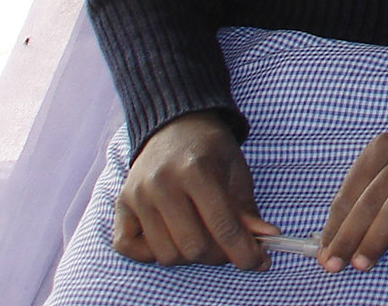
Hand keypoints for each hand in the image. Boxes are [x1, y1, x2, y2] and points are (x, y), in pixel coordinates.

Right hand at [111, 110, 275, 269]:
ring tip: (201, 237)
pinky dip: (151, 252)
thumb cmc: (210, 148)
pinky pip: (130, 249)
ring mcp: (138, 195)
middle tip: (227, 246)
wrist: (175, 124)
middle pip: (193, 246)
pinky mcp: (121, 204)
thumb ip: (248, 209)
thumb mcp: (237, 170)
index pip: (222, 225)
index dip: (243, 251)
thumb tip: (266, 238)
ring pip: (166, 254)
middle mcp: (162, 183)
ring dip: (188, 256)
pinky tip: (170, 235)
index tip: (257, 262)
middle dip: (218, 256)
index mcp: (197, 170)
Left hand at [318, 127, 387, 270]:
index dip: (336, 224)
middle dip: (350, 235)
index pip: (353, 189)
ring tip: (362, 264)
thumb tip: (332, 239)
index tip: (325, 252)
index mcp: (386, 146)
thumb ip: (364, 192)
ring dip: (377, 238)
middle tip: (336, 264)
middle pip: (373, 199)